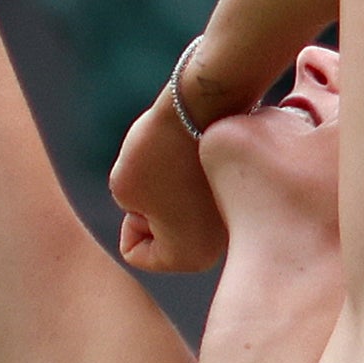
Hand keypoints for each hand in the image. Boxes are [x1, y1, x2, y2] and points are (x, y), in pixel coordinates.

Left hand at [108, 79, 232, 273]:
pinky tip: (199, 157)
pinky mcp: (240, 195)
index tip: (150, 189)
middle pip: (160, 236)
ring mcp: (234, 221)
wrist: (206, 103)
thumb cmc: (158, 148)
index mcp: (190, 259)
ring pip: (180, 214)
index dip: (130, 218)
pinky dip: (193, 178)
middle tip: (169, 175)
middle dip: (154, 208)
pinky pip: (200, 195)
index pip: (135, 252)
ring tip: (184, 165)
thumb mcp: (123, 189)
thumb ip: (135, 214)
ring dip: (173, 192)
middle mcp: (219, 249)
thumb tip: (172, 205)